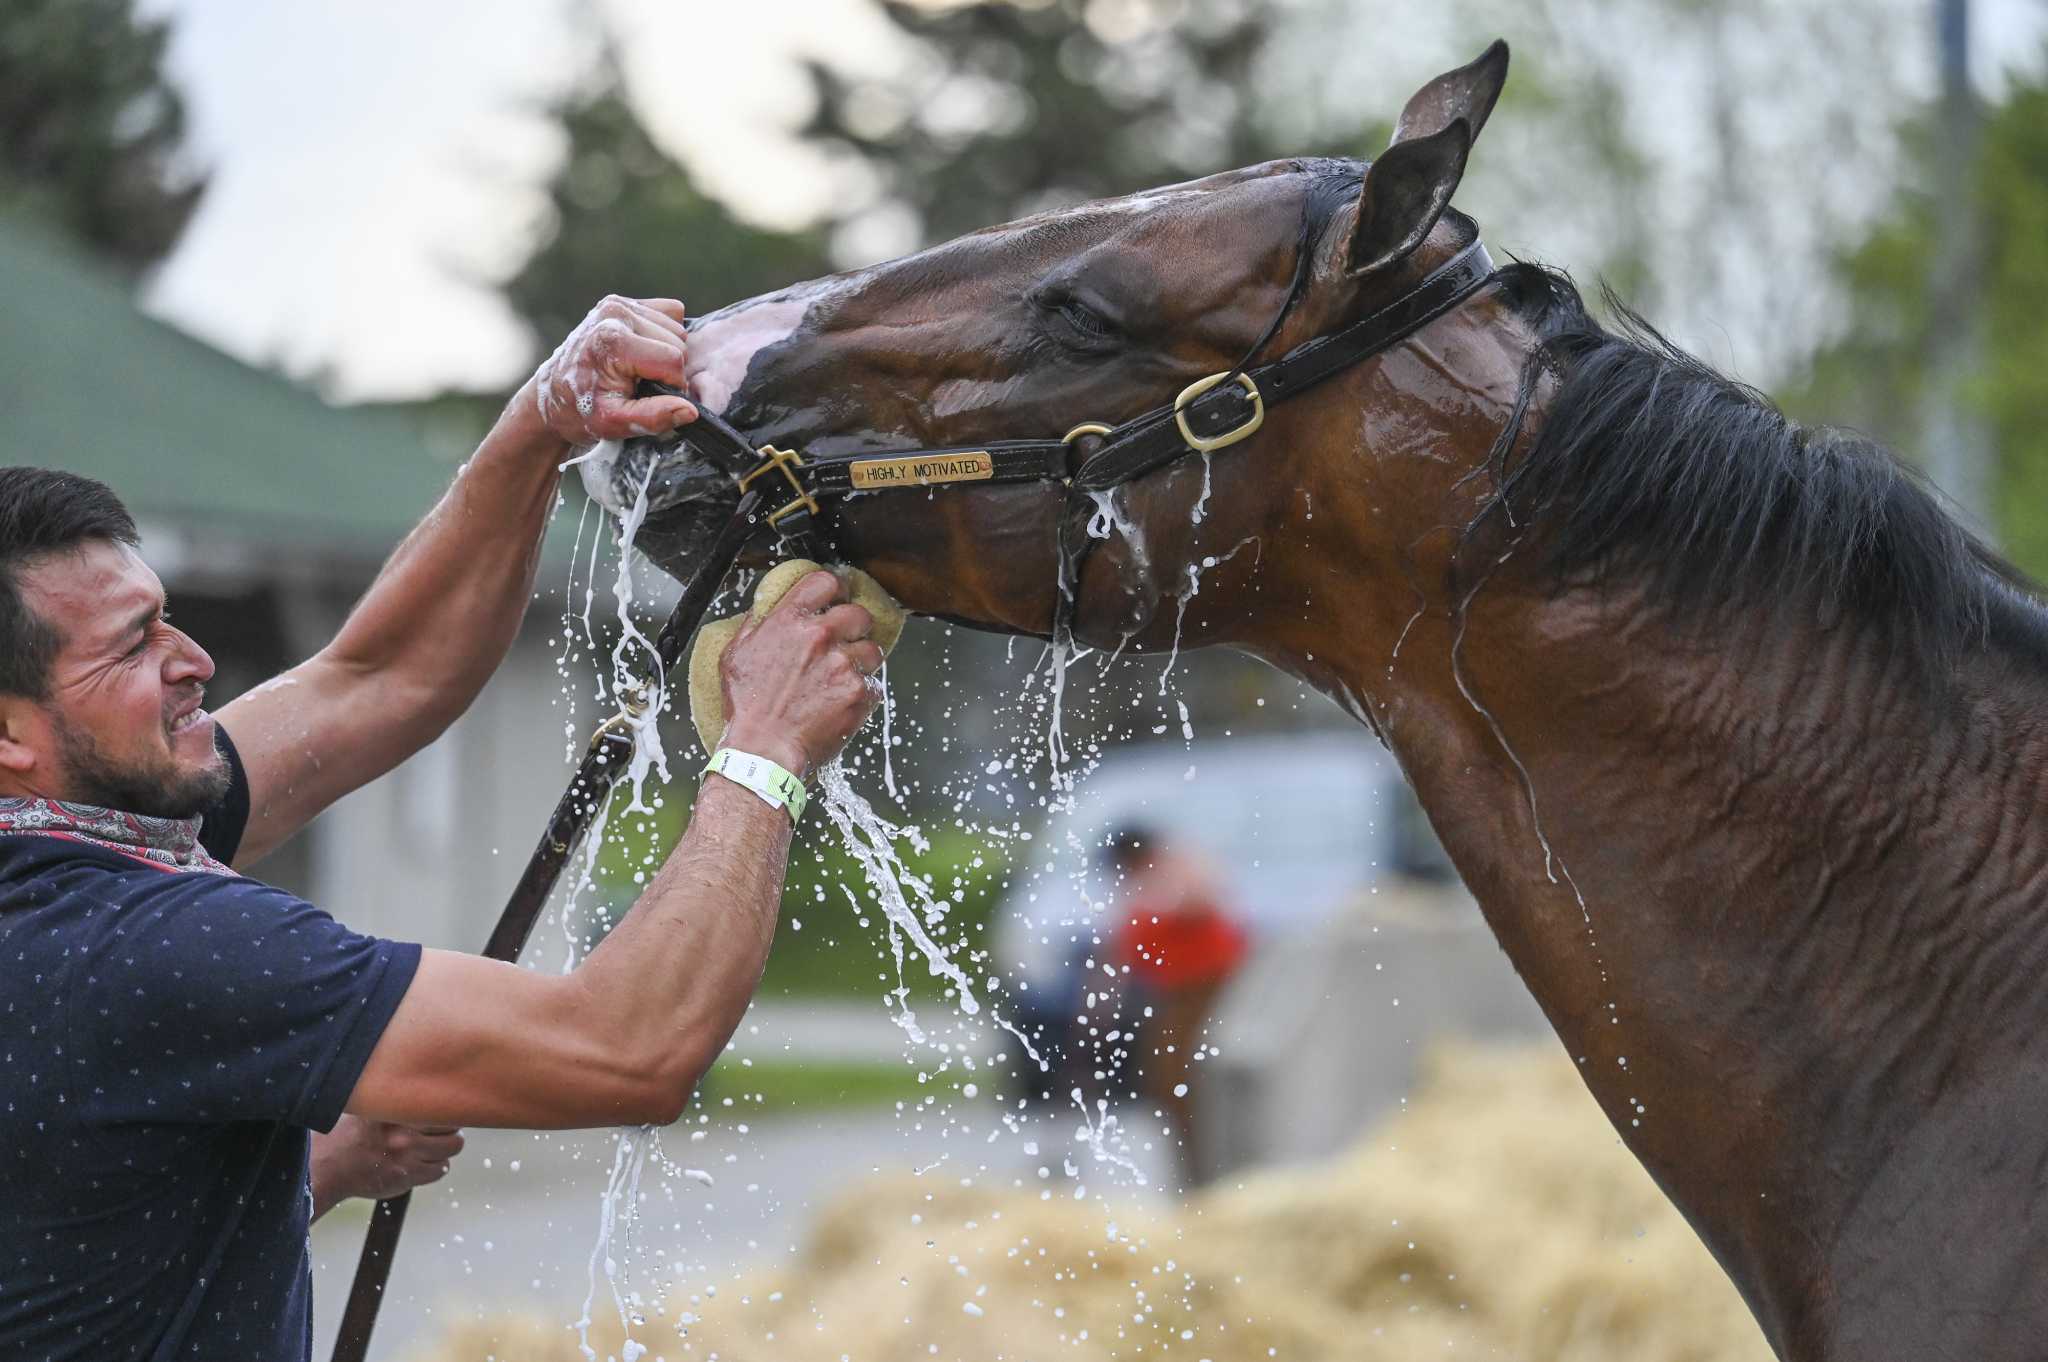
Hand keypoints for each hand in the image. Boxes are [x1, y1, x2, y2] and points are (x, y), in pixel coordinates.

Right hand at [309, 1114, 465, 1217]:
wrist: (327, 1167)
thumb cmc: (348, 1135)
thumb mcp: (370, 1108)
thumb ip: (396, 1101)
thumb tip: (428, 1092)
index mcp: (395, 1109)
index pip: (440, 1103)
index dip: (445, 1108)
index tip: (441, 1112)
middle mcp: (404, 1130)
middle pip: (453, 1125)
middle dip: (449, 1128)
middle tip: (439, 1132)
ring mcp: (407, 1154)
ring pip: (452, 1147)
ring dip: (445, 1149)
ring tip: (432, 1148)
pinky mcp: (407, 1176)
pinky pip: (440, 1170)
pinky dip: (436, 1167)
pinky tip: (423, 1163)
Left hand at [529, 295, 698, 446]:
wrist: (552, 395)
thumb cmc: (581, 411)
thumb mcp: (615, 424)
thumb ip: (654, 417)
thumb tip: (690, 410)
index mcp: (613, 341)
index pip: (673, 360)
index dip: (672, 385)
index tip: (652, 398)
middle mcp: (615, 313)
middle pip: (678, 342)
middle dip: (669, 369)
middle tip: (641, 386)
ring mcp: (616, 303)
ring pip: (677, 329)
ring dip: (666, 353)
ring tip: (638, 371)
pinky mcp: (620, 301)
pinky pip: (668, 313)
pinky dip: (663, 335)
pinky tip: (642, 352)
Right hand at [719, 570, 883, 776]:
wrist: (763, 751)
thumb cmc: (746, 708)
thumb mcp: (735, 656)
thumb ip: (756, 625)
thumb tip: (767, 606)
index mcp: (788, 622)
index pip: (825, 582)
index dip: (836, 588)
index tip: (837, 598)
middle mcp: (819, 637)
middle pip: (858, 613)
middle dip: (854, 627)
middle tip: (846, 641)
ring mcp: (843, 664)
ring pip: (872, 649)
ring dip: (862, 660)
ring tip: (845, 676)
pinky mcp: (860, 692)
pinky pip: (874, 683)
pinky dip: (863, 692)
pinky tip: (843, 702)